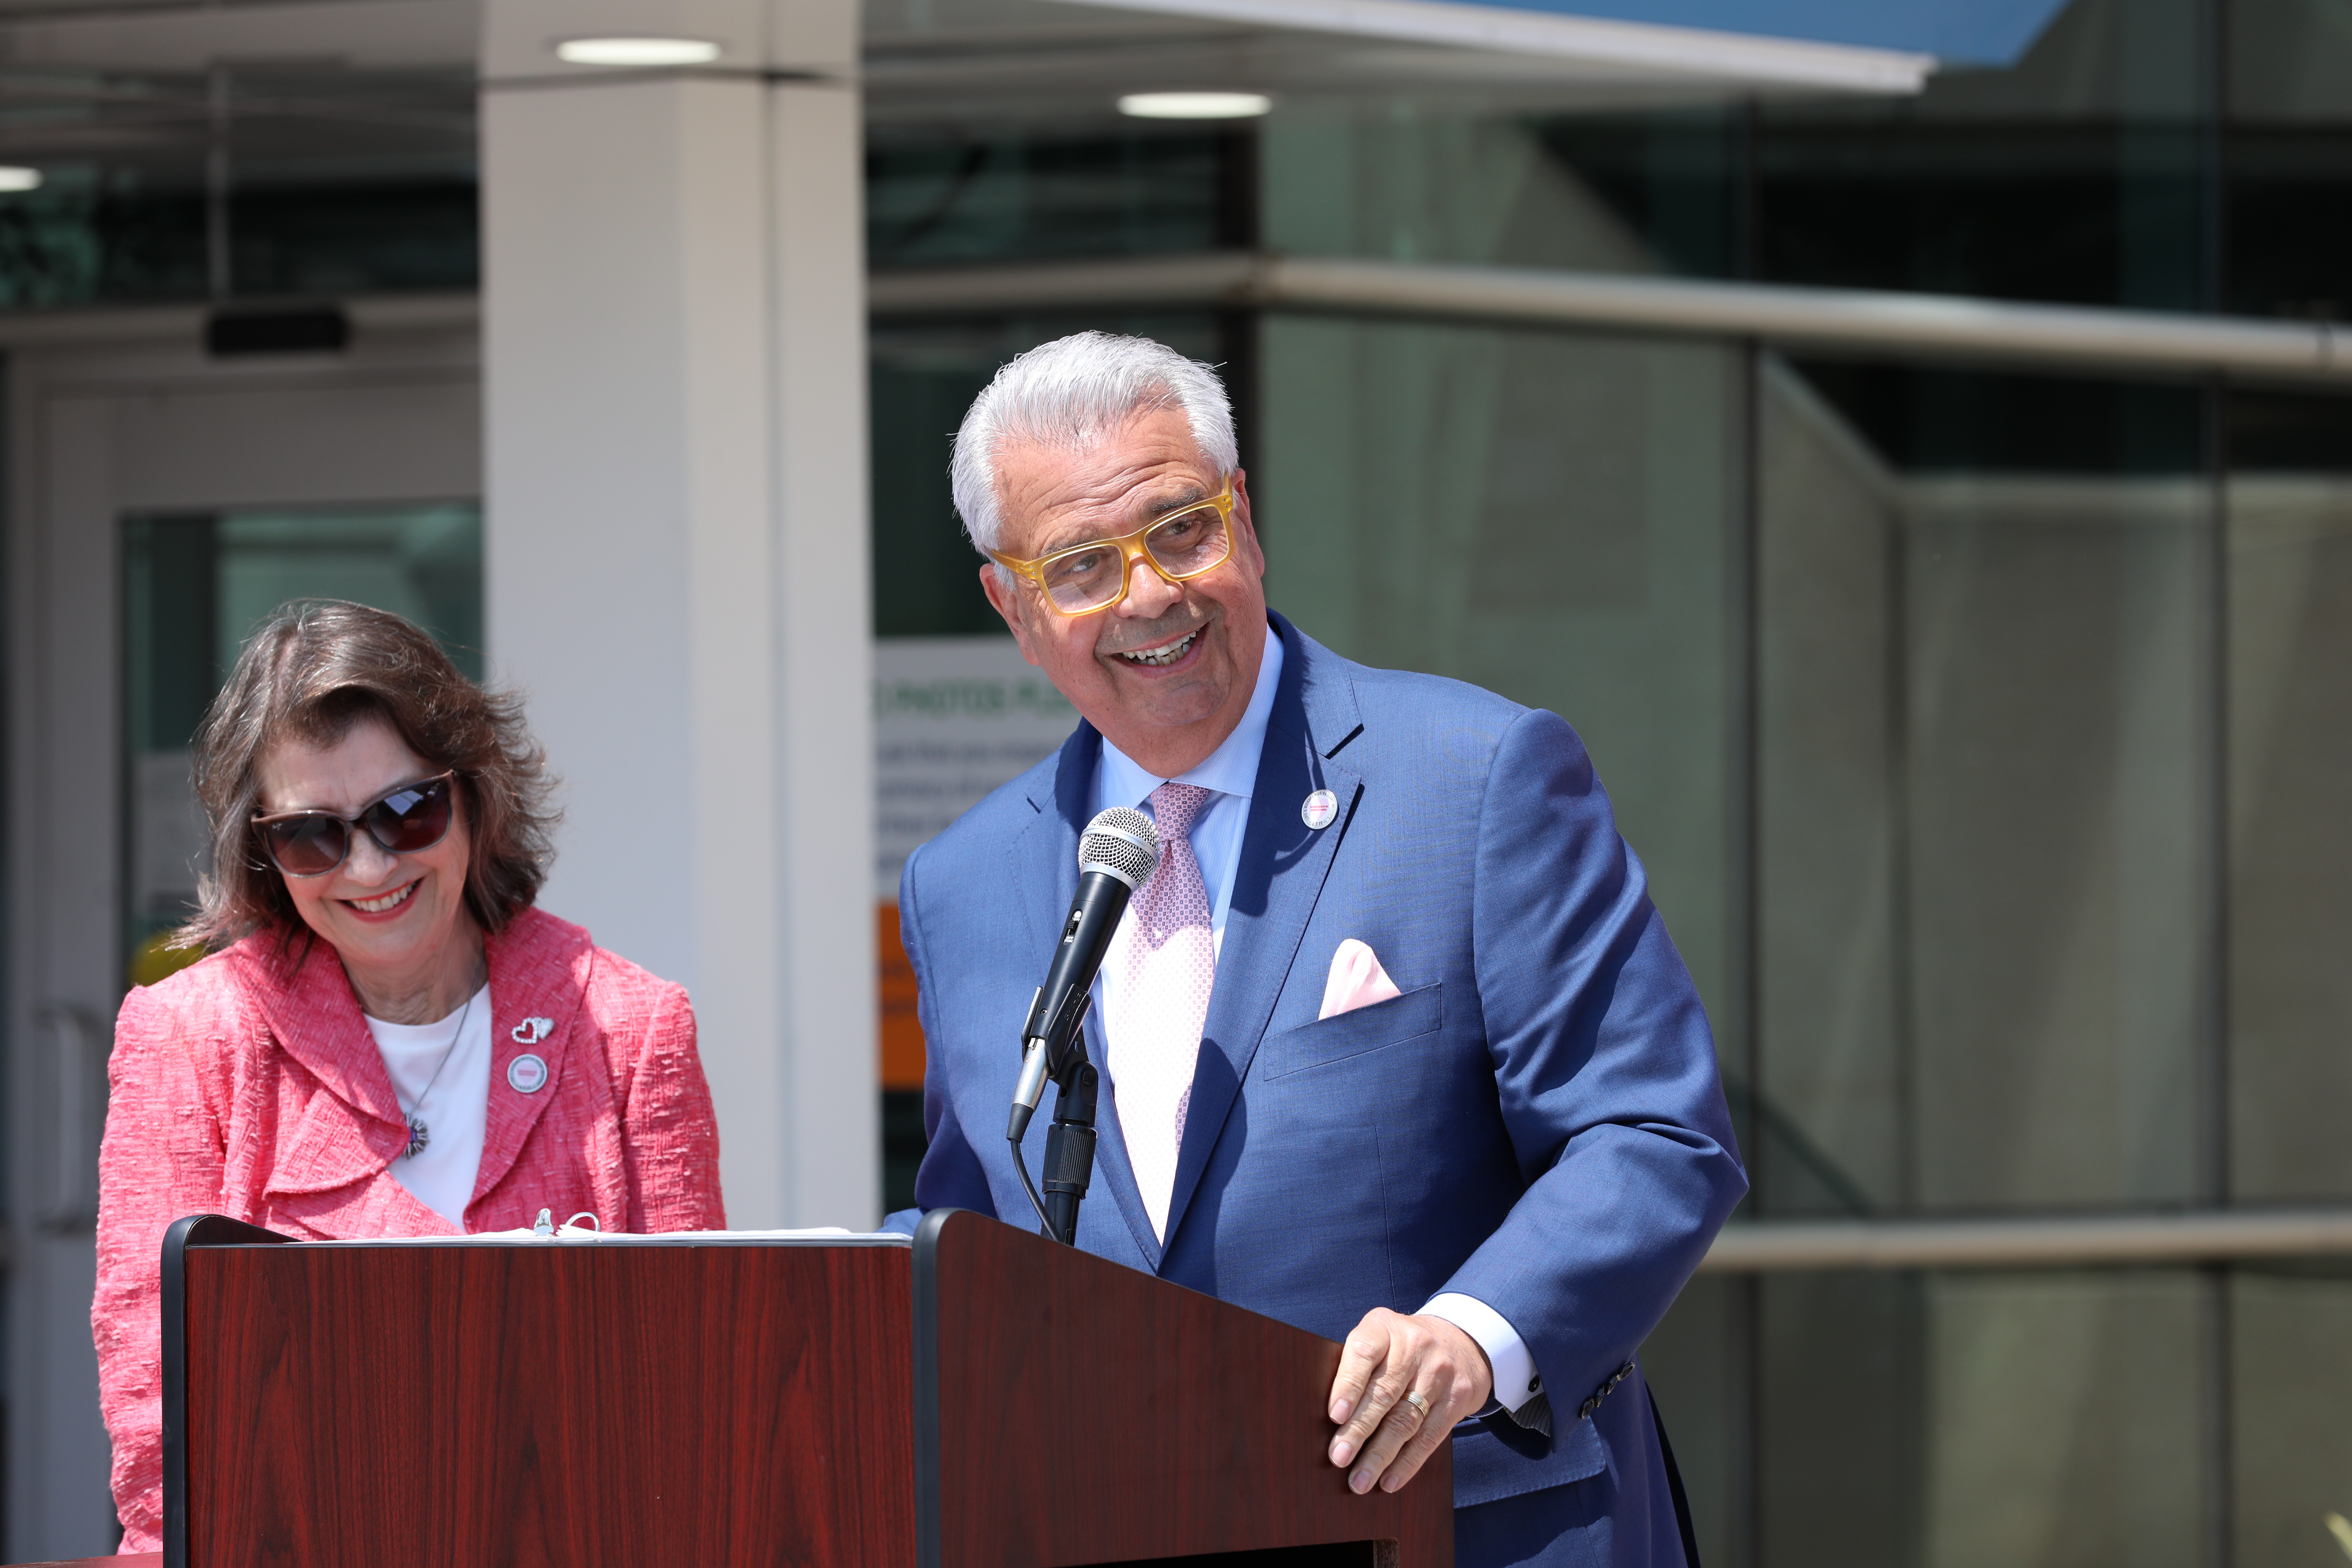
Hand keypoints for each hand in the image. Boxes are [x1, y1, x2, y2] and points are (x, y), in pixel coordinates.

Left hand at [1325, 1308, 1492, 1494]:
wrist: (1461, 1342)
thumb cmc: (1400, 1348)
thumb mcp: (1378, 1339)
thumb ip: (1355, 1366)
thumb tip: (1327, 1419)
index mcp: (1384, 1328)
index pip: (1364, 1353)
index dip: (1349, 1385)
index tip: (1334, 1416)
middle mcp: (1414, 1346)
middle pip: (1384, 1393)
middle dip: (1359, 1430)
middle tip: (1338, 1458)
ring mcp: (1439, 1373)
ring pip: (1406, 1420)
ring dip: (1380, 1456)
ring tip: (1359, 1480)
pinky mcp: (1457, 1398)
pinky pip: (1429, 1436)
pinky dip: (1407, 1463)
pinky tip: (1389, 1481)